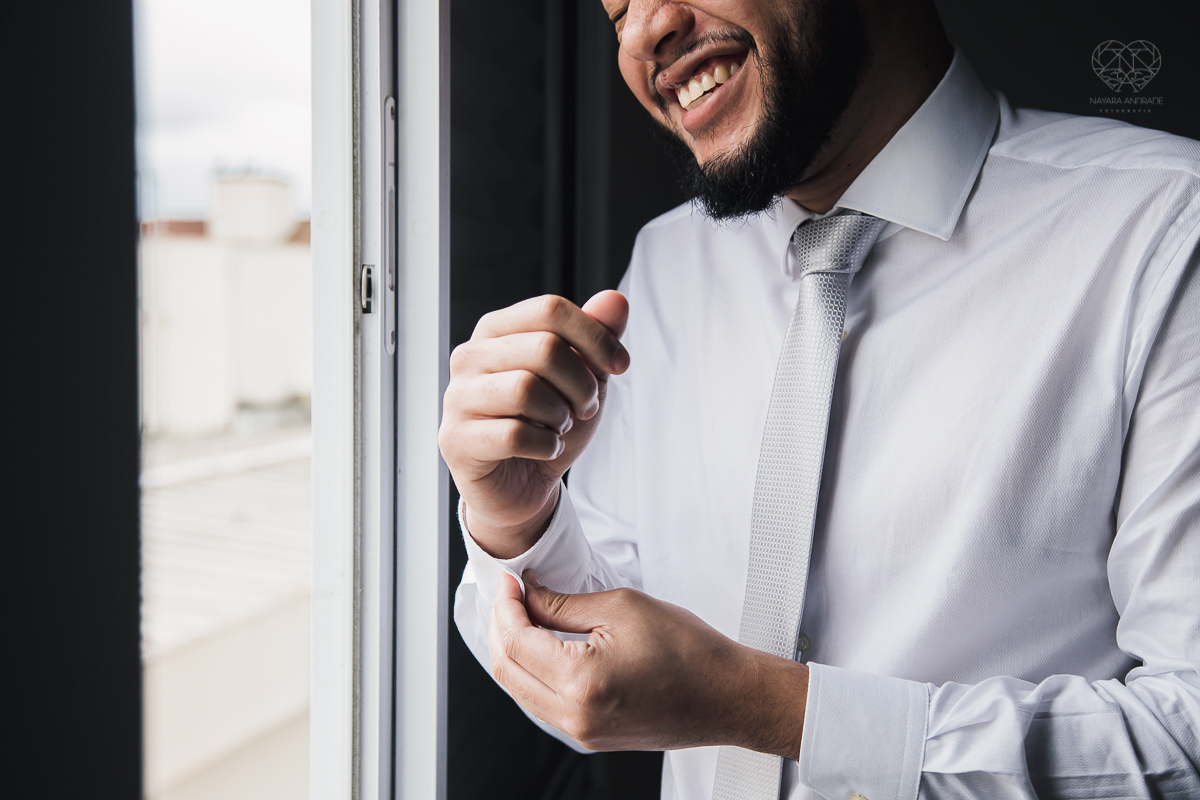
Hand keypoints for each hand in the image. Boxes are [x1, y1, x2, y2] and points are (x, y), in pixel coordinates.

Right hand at [439, 292, 629, 557]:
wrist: (523, 485)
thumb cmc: (549, 423)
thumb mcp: (584, 376)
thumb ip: (597, 336)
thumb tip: (616, 300)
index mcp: (497, 330)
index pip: (550, 310)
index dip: (596, 336)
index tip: (620, 366)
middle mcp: (469, 356)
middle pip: (544, 348)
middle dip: (581, 383)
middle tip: (585, 408)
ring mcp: (457, 398)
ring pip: (526, 389)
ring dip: (561, 416)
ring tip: (559, 428)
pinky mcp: (454, 439)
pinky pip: (514, 434)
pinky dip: (545, 446)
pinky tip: (544, 449)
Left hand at [488, 572, 808, 755]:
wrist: (728, 696)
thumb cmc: (690, 651)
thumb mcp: (622, 608)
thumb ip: (564, 604)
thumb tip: (529, 595)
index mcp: (581, 682)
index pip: (516, 641)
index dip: (506, 605)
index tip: (510, 582)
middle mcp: (574, 716)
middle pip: (507, 669)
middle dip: (501, 627)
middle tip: (510, 594)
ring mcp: (581, 732)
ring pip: (519, 689)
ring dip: (513, 650)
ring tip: (522, 613)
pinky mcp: (590, 737)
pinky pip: (541, 703)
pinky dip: (531, 671)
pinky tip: (542, 643)